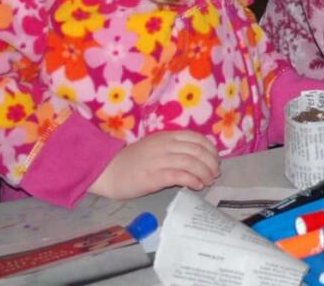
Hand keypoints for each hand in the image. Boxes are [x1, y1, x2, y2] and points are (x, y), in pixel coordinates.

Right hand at [89, 131, 220, 198]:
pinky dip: (193, 180)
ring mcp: (160, 160)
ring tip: (207, 182)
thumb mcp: (156, 146)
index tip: (215, 160)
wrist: (108, 172)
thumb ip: (175, 148)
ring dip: (205, 173)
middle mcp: (166, 146)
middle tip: (214, 174)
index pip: (197, 138)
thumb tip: (198, 157)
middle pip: (198, 151)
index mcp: (168, 136)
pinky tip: (196, 186)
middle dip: (211, 163)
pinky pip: (180, 176)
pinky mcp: (154, 176)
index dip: (211, 150)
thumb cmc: (133, 160)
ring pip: (192, 163)